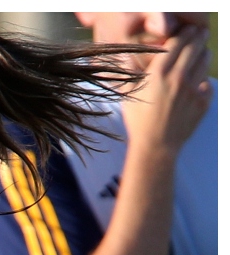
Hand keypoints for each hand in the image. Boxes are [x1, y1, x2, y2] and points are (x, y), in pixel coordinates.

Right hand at [122, 25, 212, 153]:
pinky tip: (198, 81)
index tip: (186, 29)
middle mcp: (179, 78)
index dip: (183, 33)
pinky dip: (204, 80)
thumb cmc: (137, 121)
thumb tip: (125, 56)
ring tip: (201, 52)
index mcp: (159, 73)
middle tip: (199, 33)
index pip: (177, 43)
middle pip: (195, 48)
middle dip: (198, 37)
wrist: (155, 146)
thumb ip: (129, 72)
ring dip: (204, 54)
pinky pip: (207, 84)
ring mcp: (193, 90)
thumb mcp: (127, 94)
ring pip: (205, 62)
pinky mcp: (203, 102)